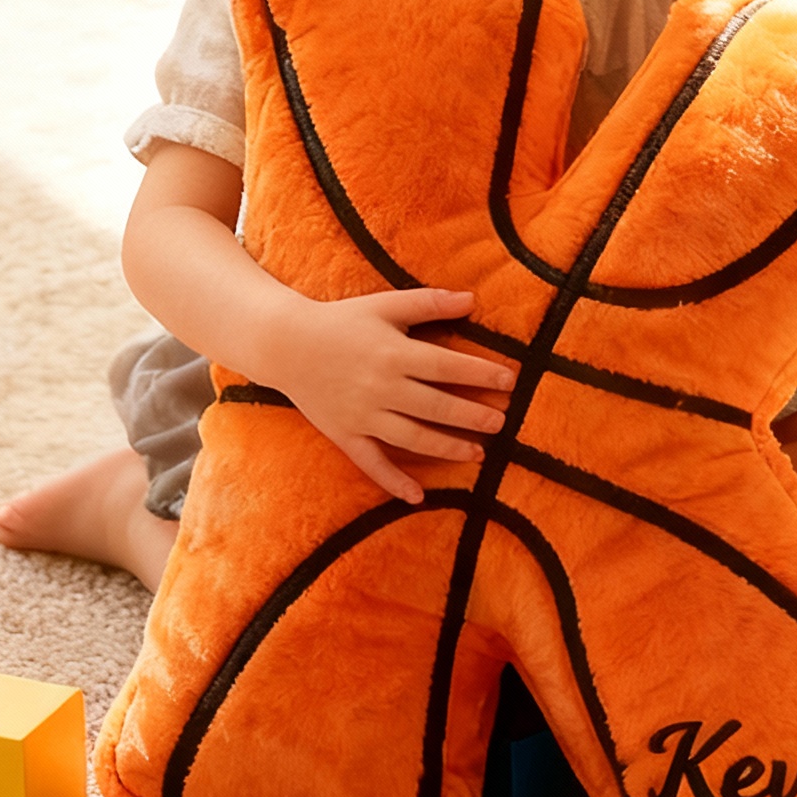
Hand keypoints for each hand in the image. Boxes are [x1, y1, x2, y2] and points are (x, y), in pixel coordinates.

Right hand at [267, 286, 515, 504]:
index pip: (448, 366)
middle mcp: (382, 387)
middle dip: (473, 416)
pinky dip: (394, 481)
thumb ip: (429, 303)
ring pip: (413, 438)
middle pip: (437, 406)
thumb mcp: (385, 304)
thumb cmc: (341, 320)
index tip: (510, 381)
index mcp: (394, 352)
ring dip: (448, 448)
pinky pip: (372, 463)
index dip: (482, 374)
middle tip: (501, 422)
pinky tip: (418, 497)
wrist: (286, 345)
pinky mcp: (346, 435)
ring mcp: (363, 415)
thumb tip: (472, 300)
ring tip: (478, 454)